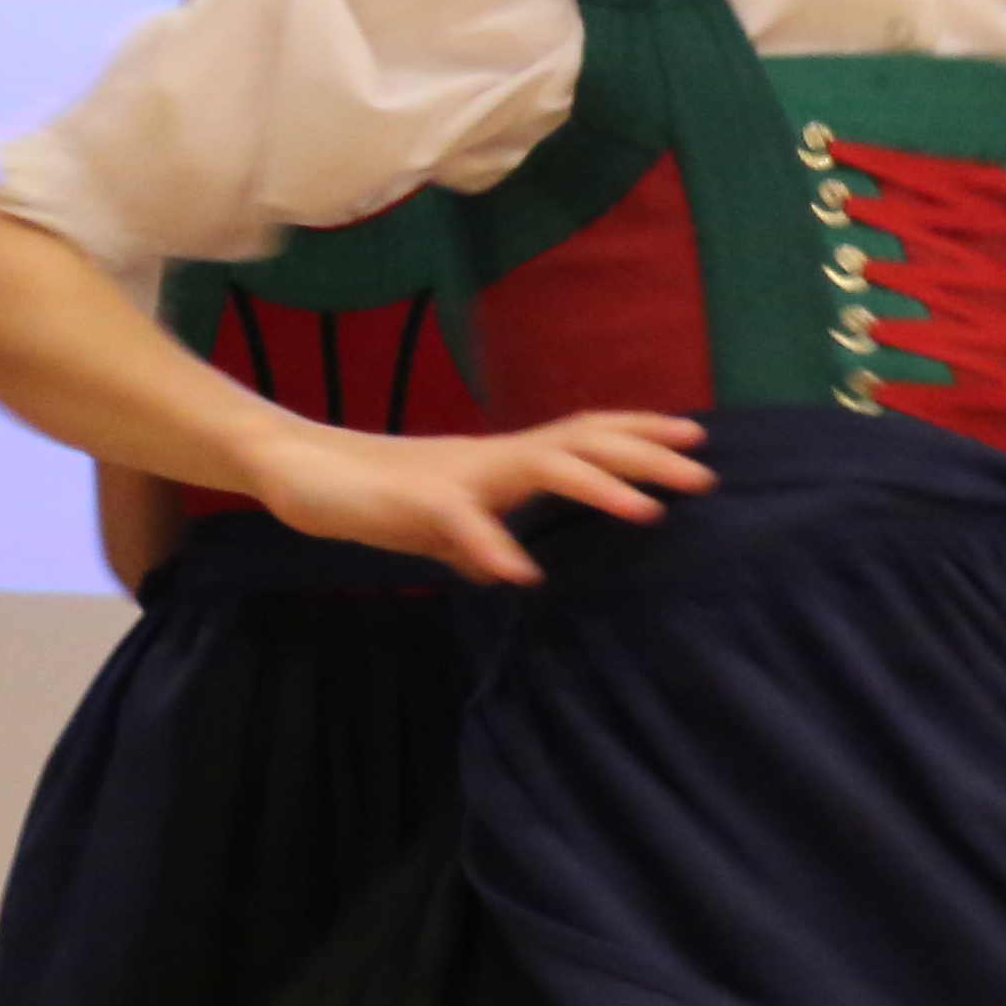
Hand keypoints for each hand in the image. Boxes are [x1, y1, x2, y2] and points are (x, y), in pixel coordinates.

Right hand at [239, 411, 709, 584]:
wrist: (299, 472)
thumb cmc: (378, 496)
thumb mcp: (446, 523)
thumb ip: (482, 540)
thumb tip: (509, 570)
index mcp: (505, 461)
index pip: (585, 434)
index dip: (640, 432)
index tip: (697, 437)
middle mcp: (493, 459)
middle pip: (584, 443)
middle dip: (647, 457)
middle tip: (706, 475)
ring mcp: (458, 477)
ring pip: (541, 469)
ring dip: (597, 488)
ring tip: (647, 513)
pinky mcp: (415, 503)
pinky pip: (461, 525)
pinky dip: (492, 548)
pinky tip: (519, 573)